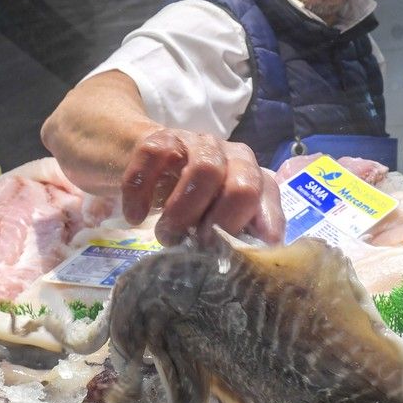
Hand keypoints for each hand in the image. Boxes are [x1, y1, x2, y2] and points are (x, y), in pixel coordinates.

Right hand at [120, 128, 283, 246]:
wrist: (144, 161)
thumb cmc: (188, 201)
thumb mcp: (214, 221)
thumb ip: (234, 237)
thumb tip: (245, 265)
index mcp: (253, 177)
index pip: (267, 197)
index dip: (256, 227)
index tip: (234, 254)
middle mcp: (233, 155)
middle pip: (243, 186)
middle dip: (220, 224)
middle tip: (197, 245)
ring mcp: (198, 143)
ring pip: (205, 170)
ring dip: (184, 211)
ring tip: (167, 234)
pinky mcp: (161, 137)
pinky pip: (155, 157)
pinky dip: (142, 193)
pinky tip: (135, 216)